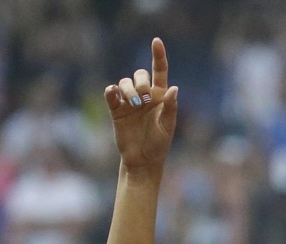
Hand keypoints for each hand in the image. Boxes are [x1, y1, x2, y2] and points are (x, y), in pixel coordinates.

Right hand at [103, 38, 178, 174]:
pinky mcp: (116, 110)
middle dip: (141, 81)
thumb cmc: (159, 144)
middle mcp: (144, 95)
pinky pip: (111, 94)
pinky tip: (113, 93)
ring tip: (134, 103)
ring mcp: (129, 102)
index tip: (156, 41)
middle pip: (140, 75)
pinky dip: (111, 91)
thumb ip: (171, 107)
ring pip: (125, 83)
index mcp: (159, 96)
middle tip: (144, 96)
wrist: (143, 161)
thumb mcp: (168, 127)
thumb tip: (174, 88)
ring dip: (129, 89)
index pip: (159, 70)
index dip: (158, 55)